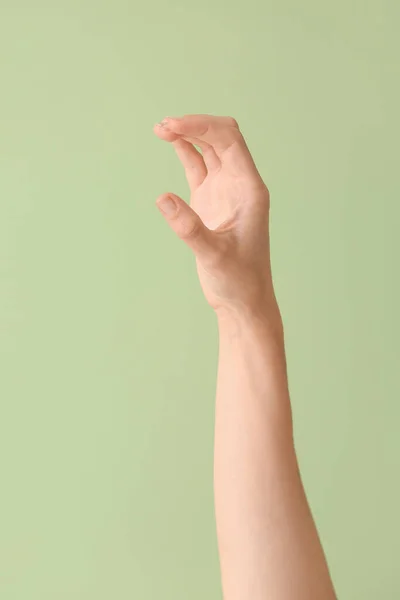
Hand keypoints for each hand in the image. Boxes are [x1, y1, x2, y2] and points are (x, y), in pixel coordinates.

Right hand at [154, 114, 277, 319]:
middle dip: (193, 125)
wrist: (243, 300)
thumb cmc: (238, 280)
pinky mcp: (211, 202)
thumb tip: (162, 198)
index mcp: (249, 189)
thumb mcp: (214, 257)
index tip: (174, 125)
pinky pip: (199, 168)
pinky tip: (171, 143)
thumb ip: (189, 229)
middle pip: (219, 138)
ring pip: (208, 150)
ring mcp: (225, 191)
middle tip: (163, 127)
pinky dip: (186, 153)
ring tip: (161, 129)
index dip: (202, 126)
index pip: (229, 140)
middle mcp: (239, 184)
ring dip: (187, 135)